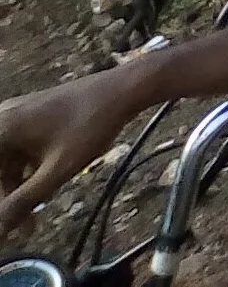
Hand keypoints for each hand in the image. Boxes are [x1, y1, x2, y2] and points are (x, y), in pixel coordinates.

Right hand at [0, 75, 134, 239]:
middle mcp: (3, 120)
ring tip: (30, 225)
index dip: (0, 201)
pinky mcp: (35, 119)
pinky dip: (30, 174)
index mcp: (0, 130)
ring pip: (9, 164)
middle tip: (22, 230)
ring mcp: (19, 117)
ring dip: (18, 192)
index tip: (6, 223)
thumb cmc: (90, 125)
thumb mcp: (56, 170)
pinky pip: (22, 152)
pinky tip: (44, 195)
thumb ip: (22, 203)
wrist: (123, 89)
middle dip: (7, 202)